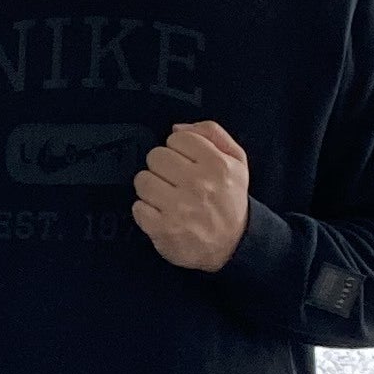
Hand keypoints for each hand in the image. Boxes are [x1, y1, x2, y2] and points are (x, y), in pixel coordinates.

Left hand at [134, 117, 249, 272]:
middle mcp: (198, 184)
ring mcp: (179, 207)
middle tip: (174, 181)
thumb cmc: (230, 200)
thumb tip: (177, 127)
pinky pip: (137, 207)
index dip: (178, 149)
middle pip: (156, 156)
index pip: (177, 138)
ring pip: (142, 179)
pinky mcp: (163, 228)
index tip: (186, 163)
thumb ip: (212, 134)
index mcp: (217, 165)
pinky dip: (146, 211)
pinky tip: (162, 214)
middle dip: (163, 167)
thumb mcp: (236, 161)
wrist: (232, 245)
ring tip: (167, 197)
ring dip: (152, 188)